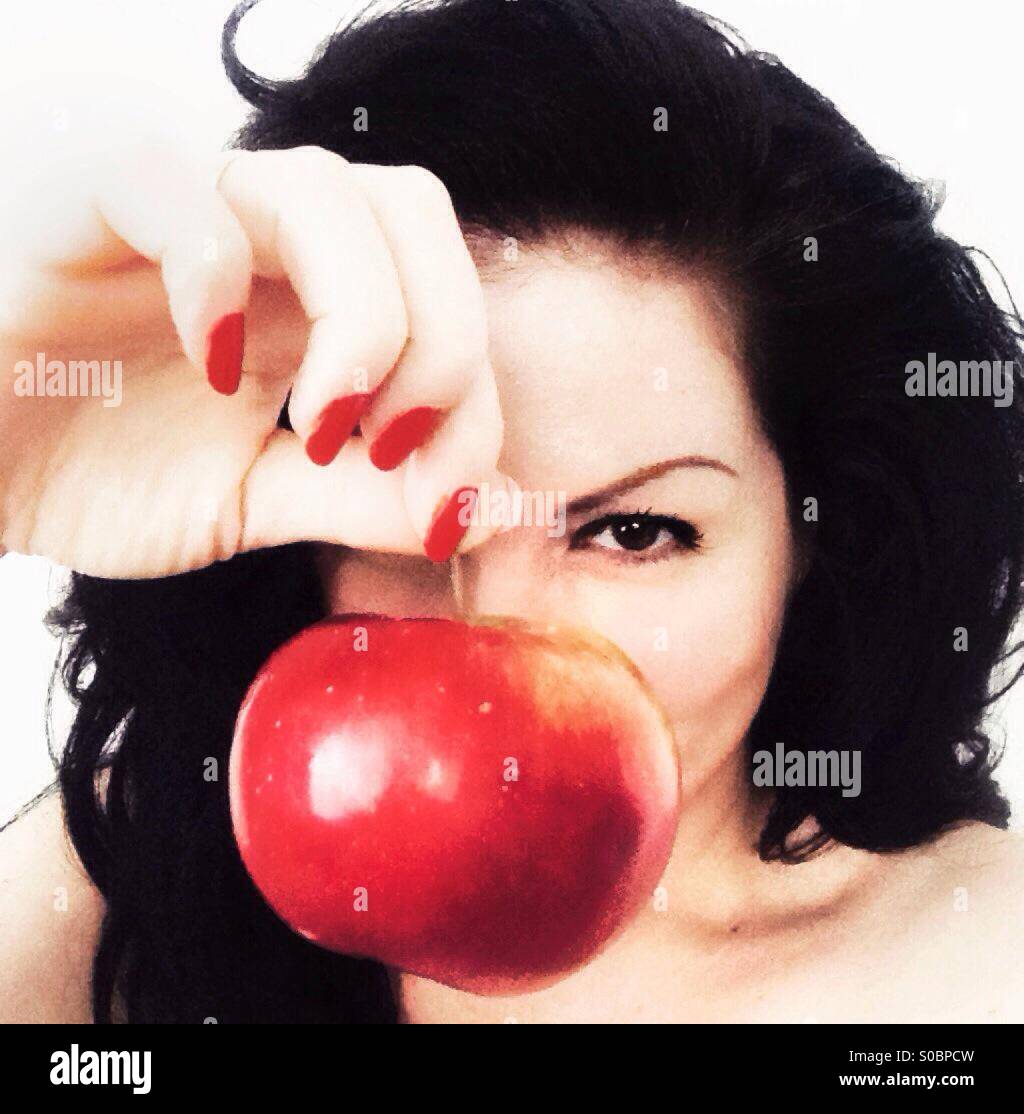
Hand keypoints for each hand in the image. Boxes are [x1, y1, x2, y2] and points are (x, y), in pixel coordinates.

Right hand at [0, 137, 505, 576]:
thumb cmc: (88, 471)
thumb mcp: (253, 501)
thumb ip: (366, 498)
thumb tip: (498, 507)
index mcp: (310, 296)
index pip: (447, 295)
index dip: (477, 402)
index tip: (443, 506)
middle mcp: (262, 237)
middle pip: (415, 211)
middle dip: (445, 344)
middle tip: (396, 449)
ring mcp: (178, 208)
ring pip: (325, 189)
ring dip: (362, 320)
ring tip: (320, 424)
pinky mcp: (81, 203)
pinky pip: (175, 187)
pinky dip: (218, 278)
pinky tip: (215, 367)